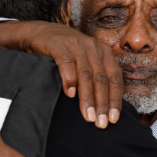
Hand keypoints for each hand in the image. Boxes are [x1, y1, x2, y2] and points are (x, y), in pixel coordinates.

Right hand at [0, 20, 122, 128]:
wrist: (41, 33)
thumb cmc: (67, 53)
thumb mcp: (85, 62)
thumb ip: (96, 78)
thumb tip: (105, 109)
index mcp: (104, 53)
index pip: (115, 78)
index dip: (115, 99)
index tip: (113, 119)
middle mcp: (93, 48)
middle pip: (101, 79)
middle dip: (102, 103)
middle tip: (100, 123)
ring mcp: (77, 45)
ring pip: (86, 74)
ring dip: (87, 97)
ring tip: (87, 115)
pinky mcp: (59, 45)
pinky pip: (67, 63)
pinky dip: (70, 79)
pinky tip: (70, 95)